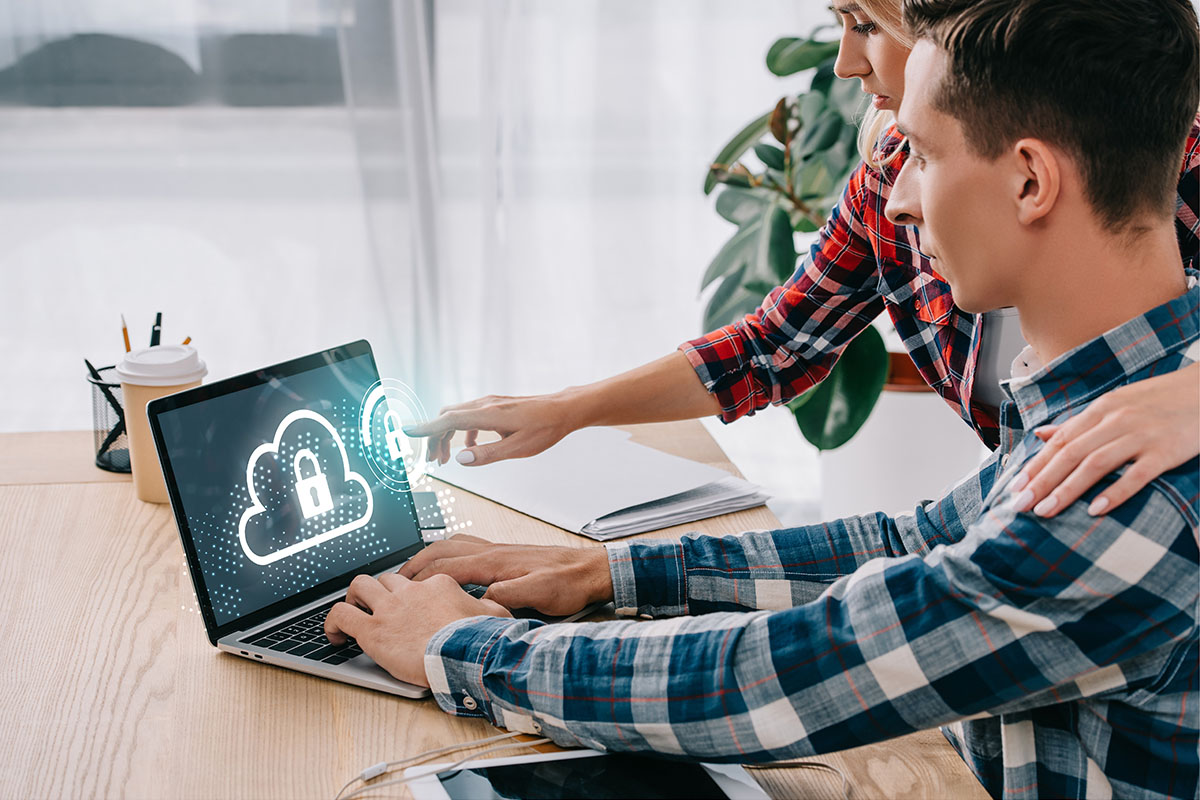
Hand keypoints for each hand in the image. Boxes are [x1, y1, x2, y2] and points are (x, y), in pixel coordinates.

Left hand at [324, 573, 510, 686]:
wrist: (465, 654)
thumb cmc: (480, 639)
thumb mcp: (496, 616)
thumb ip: (492, 608)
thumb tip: (499, 607)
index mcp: (438, 586)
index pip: (420, 582)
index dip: (413, 595)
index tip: (413, 609)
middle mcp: (410, 591)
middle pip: (386, 579)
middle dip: (379, 591)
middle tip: (378, 607)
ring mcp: (389, 609)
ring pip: (359, 586)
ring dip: (354, 598)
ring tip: (354, 614)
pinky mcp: (372, 630)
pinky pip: (341, 615)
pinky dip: (333, 622)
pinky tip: (335, 636)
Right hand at [398, 534, 613, 616]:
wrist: (591, 570)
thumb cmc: (569, 582)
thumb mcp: (540, 595)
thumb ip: (508, 596)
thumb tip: (480, 600)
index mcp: (496, 561)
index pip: (447, 566)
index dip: (420, 577)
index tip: (400, 588)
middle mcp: (493, 551)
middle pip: (443, 550)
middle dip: (415, 562)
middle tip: (396, 578)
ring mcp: (499, 550)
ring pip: (454, 545)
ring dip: (430, 555)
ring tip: (413, 570)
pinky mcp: (506, 555)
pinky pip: (468, 547)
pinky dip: (448, 553)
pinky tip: (448, 565)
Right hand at [404, 393, 579, 466]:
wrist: (564, 410)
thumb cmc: (545, 428)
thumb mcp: (518, 448)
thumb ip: (487, 455)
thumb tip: (460, 459)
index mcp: (488, 414)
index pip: (448, 420)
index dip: (426, 428)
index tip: (406, 432)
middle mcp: (485, 404)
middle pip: (447, 417)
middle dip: (435, 438)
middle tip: (433, 461)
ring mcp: (490, 403)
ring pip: (457, 416)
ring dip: (447, 435)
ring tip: (446, 459)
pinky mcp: (496, 406)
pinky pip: (469, 416)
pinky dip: (462, 431)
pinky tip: (470, 447)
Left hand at [1014, 362, 1199, 517]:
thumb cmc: (1159, 400)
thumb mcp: (1115, 403)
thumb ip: (1079, 423)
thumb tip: (1041, 435)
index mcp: (1101, 409)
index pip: (1059, 442)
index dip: (1035, 465)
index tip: (1014, 487)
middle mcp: (1116, 420)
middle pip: (1069, 454)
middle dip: (1041, 481)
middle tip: (1020, 505)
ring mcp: (1141, 435)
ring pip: (1094, 464)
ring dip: (1066, 490)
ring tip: (1045, 511)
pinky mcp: (1165, 451)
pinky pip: (1136, 475)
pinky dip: (1115, 492)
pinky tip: (1095, 510)